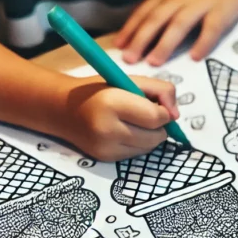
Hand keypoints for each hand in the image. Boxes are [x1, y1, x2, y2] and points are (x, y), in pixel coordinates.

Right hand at [56, 75, 178, 160]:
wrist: (62, 109)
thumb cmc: (100, 90)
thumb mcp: (128, 79)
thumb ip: (160, 90)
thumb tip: (175, 115)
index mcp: (112, 103)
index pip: (155, 117)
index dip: (164, 112)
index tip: (157, 104)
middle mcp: (107, 129)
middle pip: (156, 136)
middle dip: (159, 126)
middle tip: (145, 113)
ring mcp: (106, 147)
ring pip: (150, 147)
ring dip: (151, 136)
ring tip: (134, 122)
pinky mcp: (105, 158)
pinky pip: (137, 154)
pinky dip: (138, 144)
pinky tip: (124, 132)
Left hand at [116, 0, 237, 65]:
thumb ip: (160, 8)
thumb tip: (139, 33)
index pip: (144, 12)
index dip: (130, 30)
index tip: (118, 46)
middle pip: (156, 20)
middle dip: (141, 40)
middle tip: (130, 59)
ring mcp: (200, 5)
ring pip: (179, 25)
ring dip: (165, 44)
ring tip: (154, 62)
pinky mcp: (221, 12)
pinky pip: (210, 29)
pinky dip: (202, 43)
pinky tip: (194, 57)